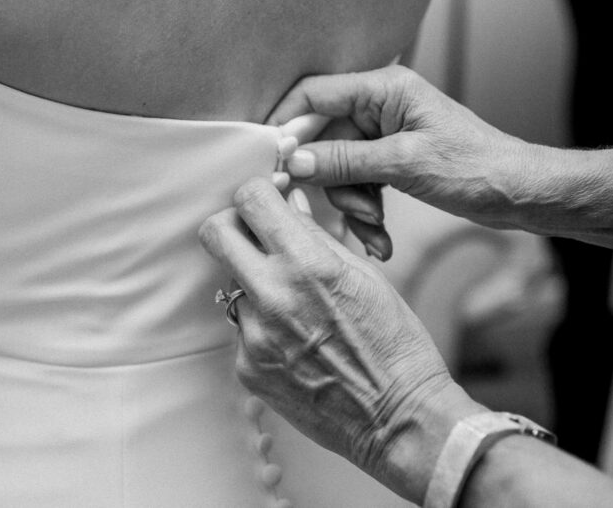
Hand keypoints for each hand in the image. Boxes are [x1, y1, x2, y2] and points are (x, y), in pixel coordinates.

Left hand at [199, 178, 483, 502]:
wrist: (397, 420)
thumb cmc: (395, 344)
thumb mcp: (365, 275)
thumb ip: (317, 235)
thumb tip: (290, 202)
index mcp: (308, 263)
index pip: (250, 199)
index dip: (258, 192)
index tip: (268, 200)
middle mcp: (272, 295)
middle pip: (215, 233)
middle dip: (234, 225)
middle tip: (258, 236)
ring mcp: (254, 334)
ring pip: (230, 282)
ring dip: (253, 281)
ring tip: (295, 304)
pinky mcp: (246, 367)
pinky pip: (242, 328)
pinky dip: (262, 325)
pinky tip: (296, 341)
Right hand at [269, 66, 538, 231]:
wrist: (522, 195)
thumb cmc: (478, 168)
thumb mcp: (405, 164)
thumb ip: (345, 161)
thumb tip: (295, 162)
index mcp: (383, 88)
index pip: (313, 94)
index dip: (286, 124)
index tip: (270, 161)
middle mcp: (379, 106)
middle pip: (322, 139)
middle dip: (332, 182)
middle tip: (354, 210)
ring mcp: (384, 134)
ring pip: (337, 168)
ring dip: (351, 204)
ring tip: (376, 228)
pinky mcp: (390, 160)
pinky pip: (358, 183)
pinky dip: (365, 212)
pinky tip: (380, 238)